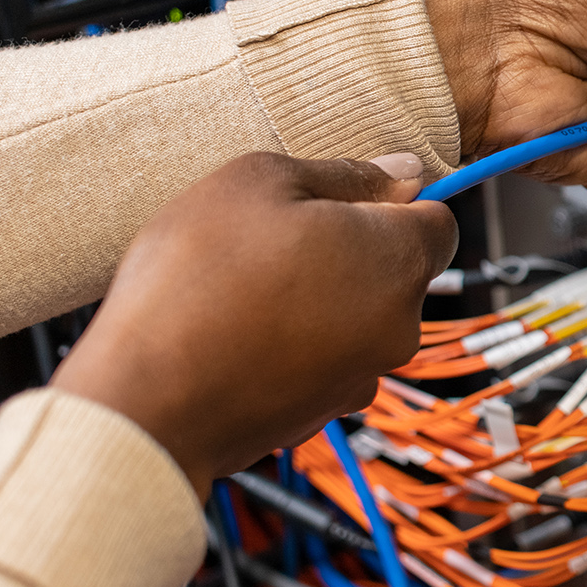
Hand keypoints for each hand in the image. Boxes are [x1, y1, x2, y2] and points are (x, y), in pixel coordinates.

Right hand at [51, 153, 456, 495]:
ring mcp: (363, 376)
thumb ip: (345, 173)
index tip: (343, 197)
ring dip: (320, 298)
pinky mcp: (323, 413)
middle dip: (351, 249)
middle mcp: (399, 325)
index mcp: (398, 260)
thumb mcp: (259, 182)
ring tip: (246, 288)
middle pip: (398, 270)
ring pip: (359, 316)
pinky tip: (240, 334)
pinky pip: (324, 360)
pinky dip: (295, 345)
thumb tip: (402, 173)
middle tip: (275, 238)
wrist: (147, 400)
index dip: (394, 201)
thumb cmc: (196, 283)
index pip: (440, 219)